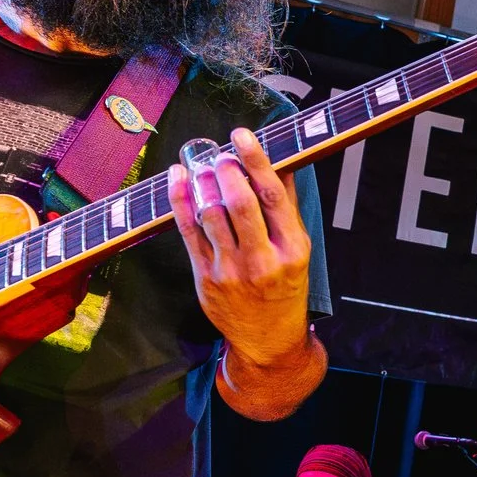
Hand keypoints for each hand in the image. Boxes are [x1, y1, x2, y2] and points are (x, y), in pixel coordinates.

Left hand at [170, 128, 312, 364]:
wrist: (268, 340)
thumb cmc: (284, 289)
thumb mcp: (298, 250)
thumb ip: (286, 209)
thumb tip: (279, 164)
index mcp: (292, 248)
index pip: (272, 195)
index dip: (255, 160)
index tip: (242, 136)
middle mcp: (263, 259)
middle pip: (240, 203)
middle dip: (226, 171)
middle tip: (220, 155)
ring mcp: (232, 270)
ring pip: (212, 215)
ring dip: (203, 182)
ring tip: (202, 165)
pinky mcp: (206, 277)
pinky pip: (189, 231)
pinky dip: (181, 201)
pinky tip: (178, 180)